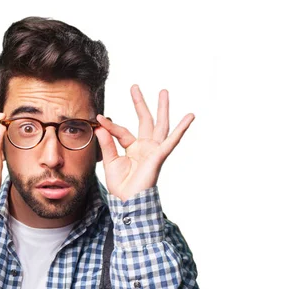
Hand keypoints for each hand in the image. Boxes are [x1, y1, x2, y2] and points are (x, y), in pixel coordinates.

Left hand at [95, 86, 193, 201]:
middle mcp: (144, 147)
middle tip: (134, 87)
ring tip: (164, 92)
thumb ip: (106, 145)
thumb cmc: (121, 187)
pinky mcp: (159, 156)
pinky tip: (190, 116)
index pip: (121, 131)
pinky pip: (171, 141)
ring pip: (160, 125)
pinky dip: (181, 129)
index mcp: (132, 149)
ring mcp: (153, 150)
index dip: (110, 125)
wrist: (128, 202)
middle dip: (140, 103)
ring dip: (162, 108)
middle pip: (144, 121)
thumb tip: (100, 127)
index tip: (99, 117)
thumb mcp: (110, 163)